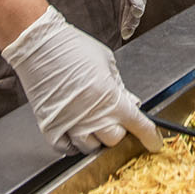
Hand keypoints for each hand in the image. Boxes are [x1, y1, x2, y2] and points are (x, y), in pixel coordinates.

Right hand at [2, 6, 162, 153]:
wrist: (40, 46)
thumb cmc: (74, 48)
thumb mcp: (107, 62)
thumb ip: (120, 87)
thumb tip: (131, 103)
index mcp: (111, 99)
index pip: (138, 126)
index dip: (150, 137)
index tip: (154, 142)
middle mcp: (92, 117)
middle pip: (114, 140)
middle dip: (118, 130)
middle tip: (113, 116)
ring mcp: (70, 125)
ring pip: (90, 147)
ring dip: (95, 136)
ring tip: (90, 118)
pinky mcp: (50, 128)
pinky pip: (67, 148)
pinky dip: (73, 142)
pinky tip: (74, 127)